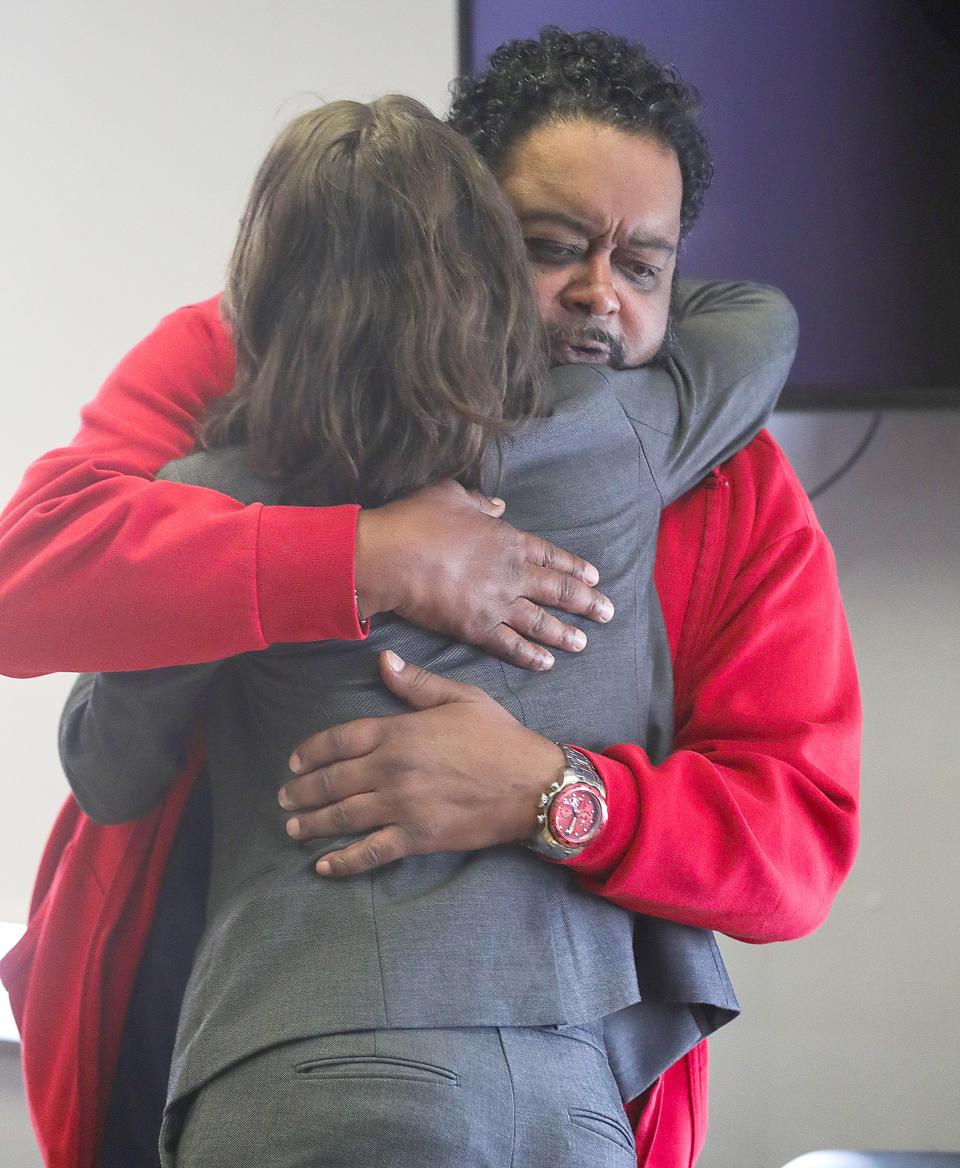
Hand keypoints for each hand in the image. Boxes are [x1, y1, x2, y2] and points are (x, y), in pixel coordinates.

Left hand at [279, 651, 564, 876]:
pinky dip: (343, 861)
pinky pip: (370, 852)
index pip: (340, 740)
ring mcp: (402, 805)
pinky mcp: (416, 837)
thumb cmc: (499, 738)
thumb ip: (416, 684)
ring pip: (343, 817)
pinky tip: (323, 865)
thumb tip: (382, 660)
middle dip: (303, 791)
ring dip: (312, 824)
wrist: (532, 784)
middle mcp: (392, 769)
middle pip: (333, 780)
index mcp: (399, 732)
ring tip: (293, 828)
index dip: (311, 752)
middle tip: (285, 797)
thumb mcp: (461, 698)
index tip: (294, 762)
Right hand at [354, 480, 612, 671]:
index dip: (574, 566)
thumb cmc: (418, 520)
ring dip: (565, 633)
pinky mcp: (477, 628)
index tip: (594, 576)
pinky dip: (530, 655)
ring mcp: (497, 603)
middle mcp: (511, 573)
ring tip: (583, 643)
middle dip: (586, 602)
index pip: (551, 555)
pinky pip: (511, 646)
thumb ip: (479, 502)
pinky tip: (546, 663)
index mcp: (507, 541)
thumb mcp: (452, 495)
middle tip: (608, 612)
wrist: (393, 556)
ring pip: (541, 622)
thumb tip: (497, 506)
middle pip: (558, 590)